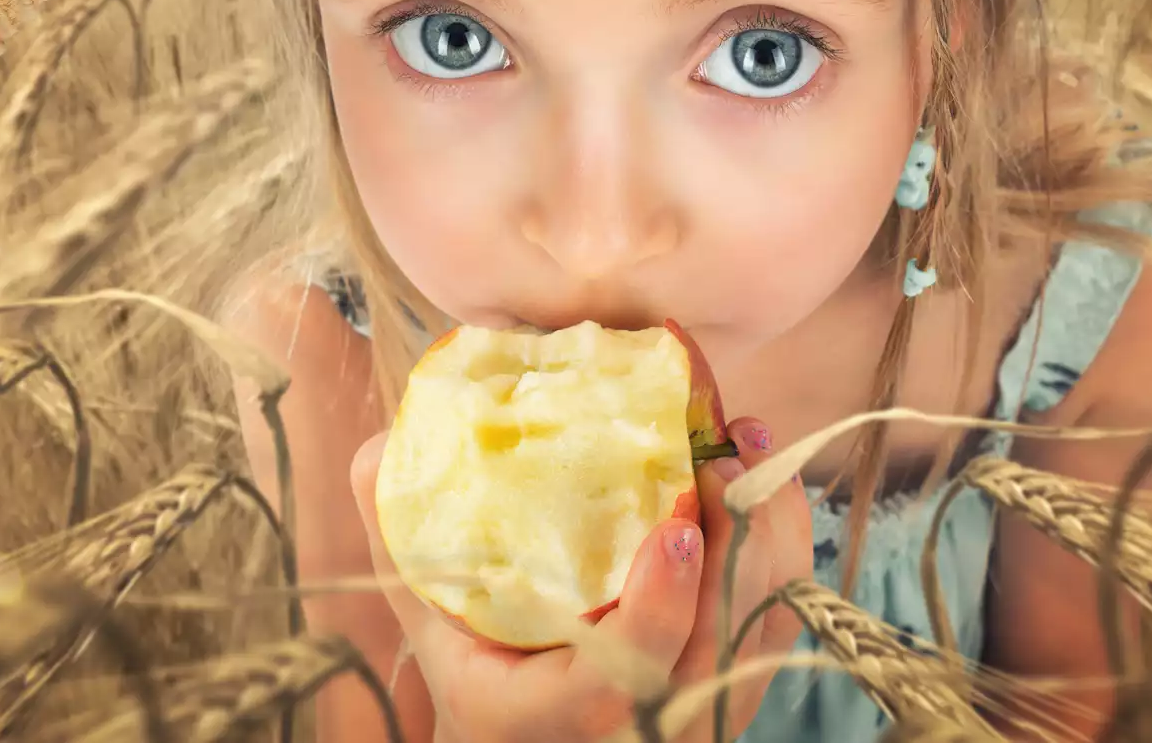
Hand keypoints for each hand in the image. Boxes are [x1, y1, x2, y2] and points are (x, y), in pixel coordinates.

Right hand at [351, 416, 812, 742]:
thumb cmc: (482, 688)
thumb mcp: (433, 631)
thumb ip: (405, 545)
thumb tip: (376, 447)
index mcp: (562, 716)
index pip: (630, 677)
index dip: (661, 607)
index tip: (674, 527)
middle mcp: (649, 726)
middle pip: (726, 637)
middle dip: (739, 535)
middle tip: (723, 441)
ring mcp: (704, 710)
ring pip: (764, 619)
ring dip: (766, 523)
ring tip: (742, 436)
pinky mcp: (737, 684)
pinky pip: (774, 612)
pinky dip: (775, 541)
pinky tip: (753, 474)